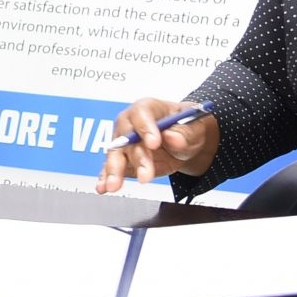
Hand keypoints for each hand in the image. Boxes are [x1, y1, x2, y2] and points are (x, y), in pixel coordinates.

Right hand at [93, 98, 217, 193]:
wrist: (185, 143)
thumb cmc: (186, 127)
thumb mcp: (194, 128)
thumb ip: (184, 133)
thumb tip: (173, 137)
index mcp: (147, 109)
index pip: (141, 114)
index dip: (146, 128)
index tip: (154, 143)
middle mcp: (130, 124)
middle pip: (127, 138)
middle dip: (136, 158)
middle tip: (145, 175)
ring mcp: (124, 143)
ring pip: (116, 154)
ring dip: (115, 170)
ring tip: (114, 185)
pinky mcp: (123, 161)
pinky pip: (111, 168)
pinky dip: (106, 178)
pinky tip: (103, 187)